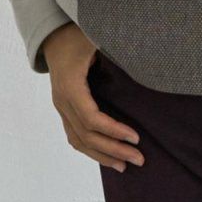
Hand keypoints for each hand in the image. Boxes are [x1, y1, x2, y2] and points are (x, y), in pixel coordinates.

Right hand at [43, 23, 145, 171]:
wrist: (54, 35)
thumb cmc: (78, 35)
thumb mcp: (97, 38)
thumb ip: (118, 52)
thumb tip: (147, 66)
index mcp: (70, 85)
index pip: (91, 118)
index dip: (113, 130)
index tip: (135, 137)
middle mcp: (62, 100)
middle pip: (86, 134)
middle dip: (113, 149)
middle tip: (139, 159)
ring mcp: (61, 107)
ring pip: (78, 140)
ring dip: (102, 155)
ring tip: (124, 166)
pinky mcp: (64, 109)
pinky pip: (74, 135)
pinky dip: (91, 149)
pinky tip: (108, 157)